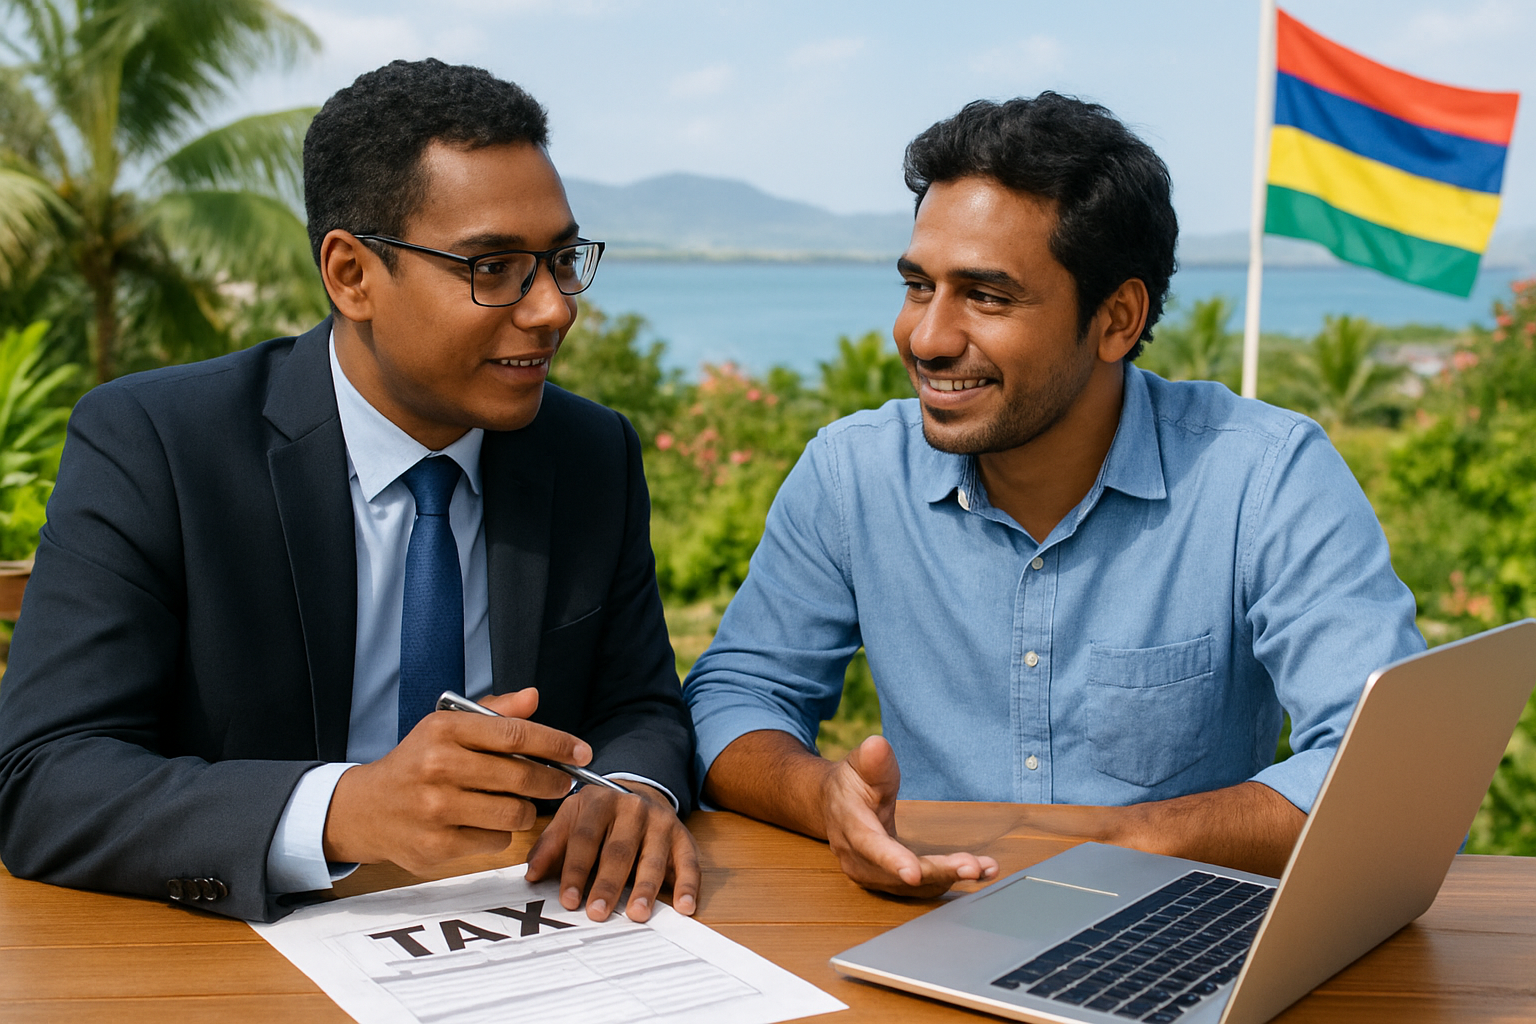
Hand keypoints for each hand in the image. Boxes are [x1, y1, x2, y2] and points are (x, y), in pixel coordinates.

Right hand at [322, 689, 583, 872]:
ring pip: (513, 814)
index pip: (514, 734)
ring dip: (525, 810)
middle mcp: (438, 767)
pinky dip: (499, 834)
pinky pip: (495, 841)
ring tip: (517, 803)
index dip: (556, 743)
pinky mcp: (435, 846)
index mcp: (444, 730)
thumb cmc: (417, 763)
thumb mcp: (447, 727)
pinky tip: (484, 823)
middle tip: (561, 782)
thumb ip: (494, 713)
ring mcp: (436, 810)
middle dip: (552, 781)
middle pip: (520, 777)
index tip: (582, 751)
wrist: (365, 809)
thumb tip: (534, 697)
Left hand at [525, 781, 700, 922]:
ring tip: (637, 913)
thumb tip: (532, 875)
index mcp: (599, 802)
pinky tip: (684, 906)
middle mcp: (633, 808)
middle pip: (619, 850)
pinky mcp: (683, 836)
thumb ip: (550, 845)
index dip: (576, 870)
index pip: (585, 838)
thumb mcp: (570, 819)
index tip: (569, 900)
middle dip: (607, 883)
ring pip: (653, 858)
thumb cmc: (598, 817)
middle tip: (598, 912)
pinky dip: (688, 885)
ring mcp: (661, 822)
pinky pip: (688, 862)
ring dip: (645, 888)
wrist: (638, 794)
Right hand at [821, 736, 997, 897]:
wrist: (834, 806)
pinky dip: (947, 880)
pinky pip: (919, 887)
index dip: (892, 860)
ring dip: (949, 878)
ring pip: (913, 886)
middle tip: (971, 868)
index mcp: (850, 826)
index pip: (870, 846)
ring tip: (984, 869)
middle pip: (899, 874)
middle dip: (937, 871)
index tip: (914, 872)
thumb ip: (870, 759)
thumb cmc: (850, 783)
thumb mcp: (858, 764)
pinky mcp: (887, 881)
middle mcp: (858, 858)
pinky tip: (977, 872)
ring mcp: (872, 874)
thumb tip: (877, 746)